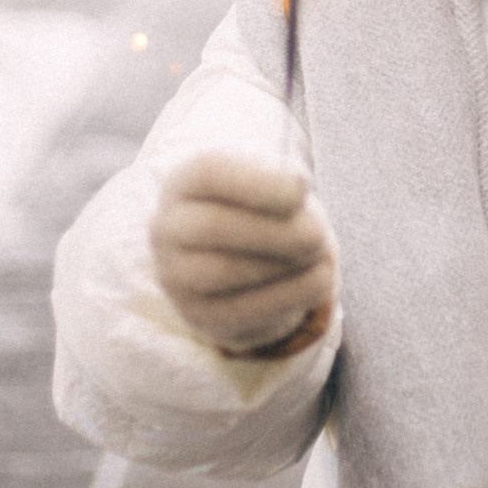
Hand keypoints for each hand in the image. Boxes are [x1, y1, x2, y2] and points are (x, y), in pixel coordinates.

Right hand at [150, 153, 336, 356]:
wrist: (234, 257)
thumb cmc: (256, 208)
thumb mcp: (265, 184)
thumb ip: (280, 183)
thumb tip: (297, 191)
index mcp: (183, 183)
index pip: (208, 174)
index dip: (258, 183)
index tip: (303, 188)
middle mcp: (167, 228)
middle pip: (212, 227)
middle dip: (274, 231)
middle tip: (318, 234)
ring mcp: (175, 275)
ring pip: (224, 271)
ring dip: (282, 264)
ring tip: (319, 255)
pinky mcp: (198, 314)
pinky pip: (241, 310)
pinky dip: (288, 295)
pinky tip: (319, 282)